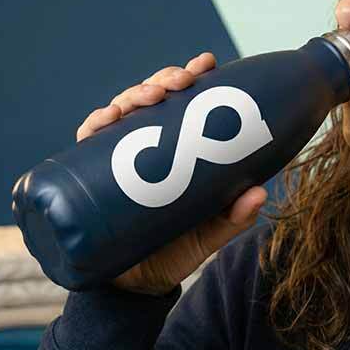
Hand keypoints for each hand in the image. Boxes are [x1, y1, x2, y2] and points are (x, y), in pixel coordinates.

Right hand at [76, 52, 267, 294]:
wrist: (136, 286)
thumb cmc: (176, 251)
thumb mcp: (209, 233)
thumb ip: (234, 218)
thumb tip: (261, 192)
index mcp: (177, 150)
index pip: (184, 104)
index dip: (192, 78)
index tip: (205, 63)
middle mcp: (147, 146)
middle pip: (152, 99)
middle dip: (163, 81)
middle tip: (178, 82)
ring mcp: (119, 158)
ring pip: (122, 112)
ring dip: (132, 96)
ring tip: (146, 98)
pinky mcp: (91, 175)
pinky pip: (89, 141)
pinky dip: (95, 124)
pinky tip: (106, 119)